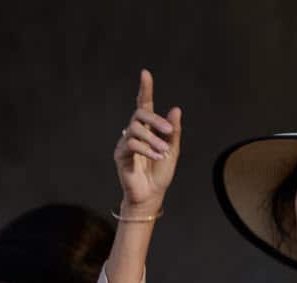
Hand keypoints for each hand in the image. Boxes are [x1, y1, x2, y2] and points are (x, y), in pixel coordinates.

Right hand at [114, 68, 181, 214]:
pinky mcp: (120, 155)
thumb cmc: (161, 173)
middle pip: (140, 114)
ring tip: (163, 152)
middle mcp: (135, 133)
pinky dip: (145, 148)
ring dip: (152, 139)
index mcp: (149, 130)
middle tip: (169, 132)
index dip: (145, 89)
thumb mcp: (173, 151)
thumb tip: (176, 109)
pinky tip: (156, 156)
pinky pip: (131, 144)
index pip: (145, 105)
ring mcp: (126, 143)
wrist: (152, 195)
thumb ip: (173, 132)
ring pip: (135, 128)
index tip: (145, 73)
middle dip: (156, 121)